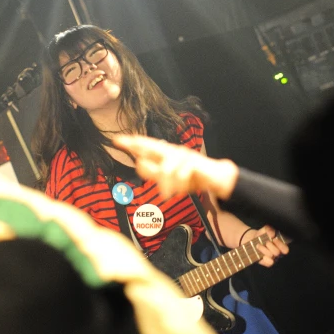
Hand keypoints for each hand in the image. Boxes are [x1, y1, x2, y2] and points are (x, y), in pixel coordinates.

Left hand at [112, 135, 238, 199]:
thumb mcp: (169, 177)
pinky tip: (183, 189)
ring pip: (167, 169)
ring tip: (170, 194)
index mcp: (166, 155)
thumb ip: (155, 172)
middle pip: (153, 147)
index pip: (147, 147)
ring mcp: (184, 156)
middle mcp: (173, 151)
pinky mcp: (194, 163)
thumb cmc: (191, 177)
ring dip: (168, 184)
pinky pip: (181, 174)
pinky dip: (180, 184)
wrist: (216, 177)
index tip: (117, 140)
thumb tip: (139, 163)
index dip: (133, 143)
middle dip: (139, 145)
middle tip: (125, 142)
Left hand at [241, 225, 289, 266]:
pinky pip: (268, 263)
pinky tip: (262, 255)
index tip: (274, 239)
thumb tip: (272, 234)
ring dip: (264, 250)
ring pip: (271, 256)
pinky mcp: (266, 262)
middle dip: (270, 246)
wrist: (252, 239)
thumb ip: (269, 229)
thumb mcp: (265, 230)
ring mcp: (272, 258)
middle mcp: (277, 253)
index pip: (285, 249)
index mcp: (280, 245)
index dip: (280, 245)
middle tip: (266, 242)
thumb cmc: (262, 235)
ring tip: (258, 245)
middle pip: (277, 253)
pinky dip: (265, 259)